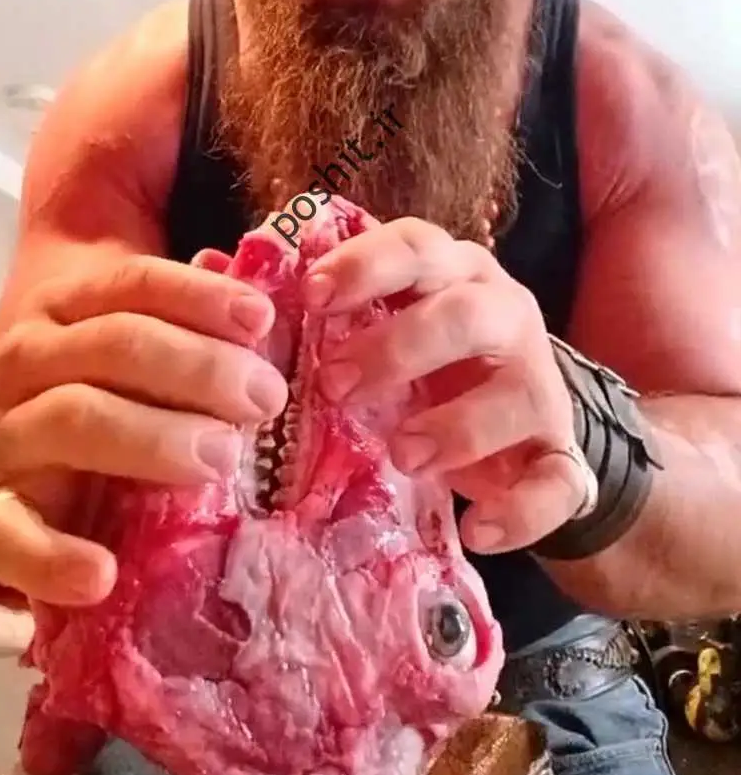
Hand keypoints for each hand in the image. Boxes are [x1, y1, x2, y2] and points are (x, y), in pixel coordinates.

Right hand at [0, 252, 287, 605]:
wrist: (20, 475)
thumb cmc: (107, 404)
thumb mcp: (145, 363)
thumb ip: (196, 337)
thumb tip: (265, 321)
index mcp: (68, 309)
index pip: (134, 284)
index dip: (200, 297)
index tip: (262, 320)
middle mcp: (28, 360)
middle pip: (115, 344)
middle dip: (198, 368)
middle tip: (264, 400)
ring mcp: (4, 437)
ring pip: (74, 417)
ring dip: (154, 437)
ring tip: (221, 460)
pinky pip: (9, 535)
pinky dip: (54, 557)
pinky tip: (102, 574)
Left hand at [302, 216, 586, 553]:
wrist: (519, 440)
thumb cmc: (426, 371)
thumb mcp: (375, 330)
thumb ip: (308, 307)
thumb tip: (213, 265)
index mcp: (451, 275)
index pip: (418, 245)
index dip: (367, 263)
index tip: (313, 294)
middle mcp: (504, 316)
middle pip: (466, 312)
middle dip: (400, 346)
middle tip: (335, 385)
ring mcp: (540, 385)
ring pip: (518, 392)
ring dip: (457, 425)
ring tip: (402, 455)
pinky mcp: (562, 455)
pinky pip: (559, 479)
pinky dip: (521, 509)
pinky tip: (477, 528)